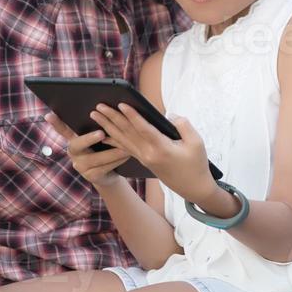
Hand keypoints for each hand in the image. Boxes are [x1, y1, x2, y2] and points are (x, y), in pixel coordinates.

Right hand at [46, 113, 129, 186]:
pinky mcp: (90, 176)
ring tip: (125, 146)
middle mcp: (73, 153)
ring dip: (113, 151)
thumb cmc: (105, 150)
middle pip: (77, 144)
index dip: (56, 123)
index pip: (63, 130)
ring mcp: (80, 166)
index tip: (49, 115)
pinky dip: (117, 160)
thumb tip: (106, 110)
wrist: (109, 175)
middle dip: (89, 138)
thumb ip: (99, 127)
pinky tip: (127, 155)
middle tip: (101, 132)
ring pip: (96, 158)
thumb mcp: (100, 139)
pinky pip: (105, 167)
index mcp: (74, 140)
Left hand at [91, 103, 213, 201]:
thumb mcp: (197, 142)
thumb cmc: (196, 164)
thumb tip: (169, 114)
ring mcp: (144, 158)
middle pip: (127, 133)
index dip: (132, 116)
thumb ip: (183, 125)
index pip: (143, 129)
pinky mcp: (143, 160)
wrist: (193, 188)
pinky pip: (124, 148)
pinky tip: (103, 134)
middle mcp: (148, 154)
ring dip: (107, 126)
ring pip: (122, 139)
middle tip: (98, 105)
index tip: (121, 104)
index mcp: (161, 149)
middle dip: (112, 117)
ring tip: (95, 115)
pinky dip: (113, 139)